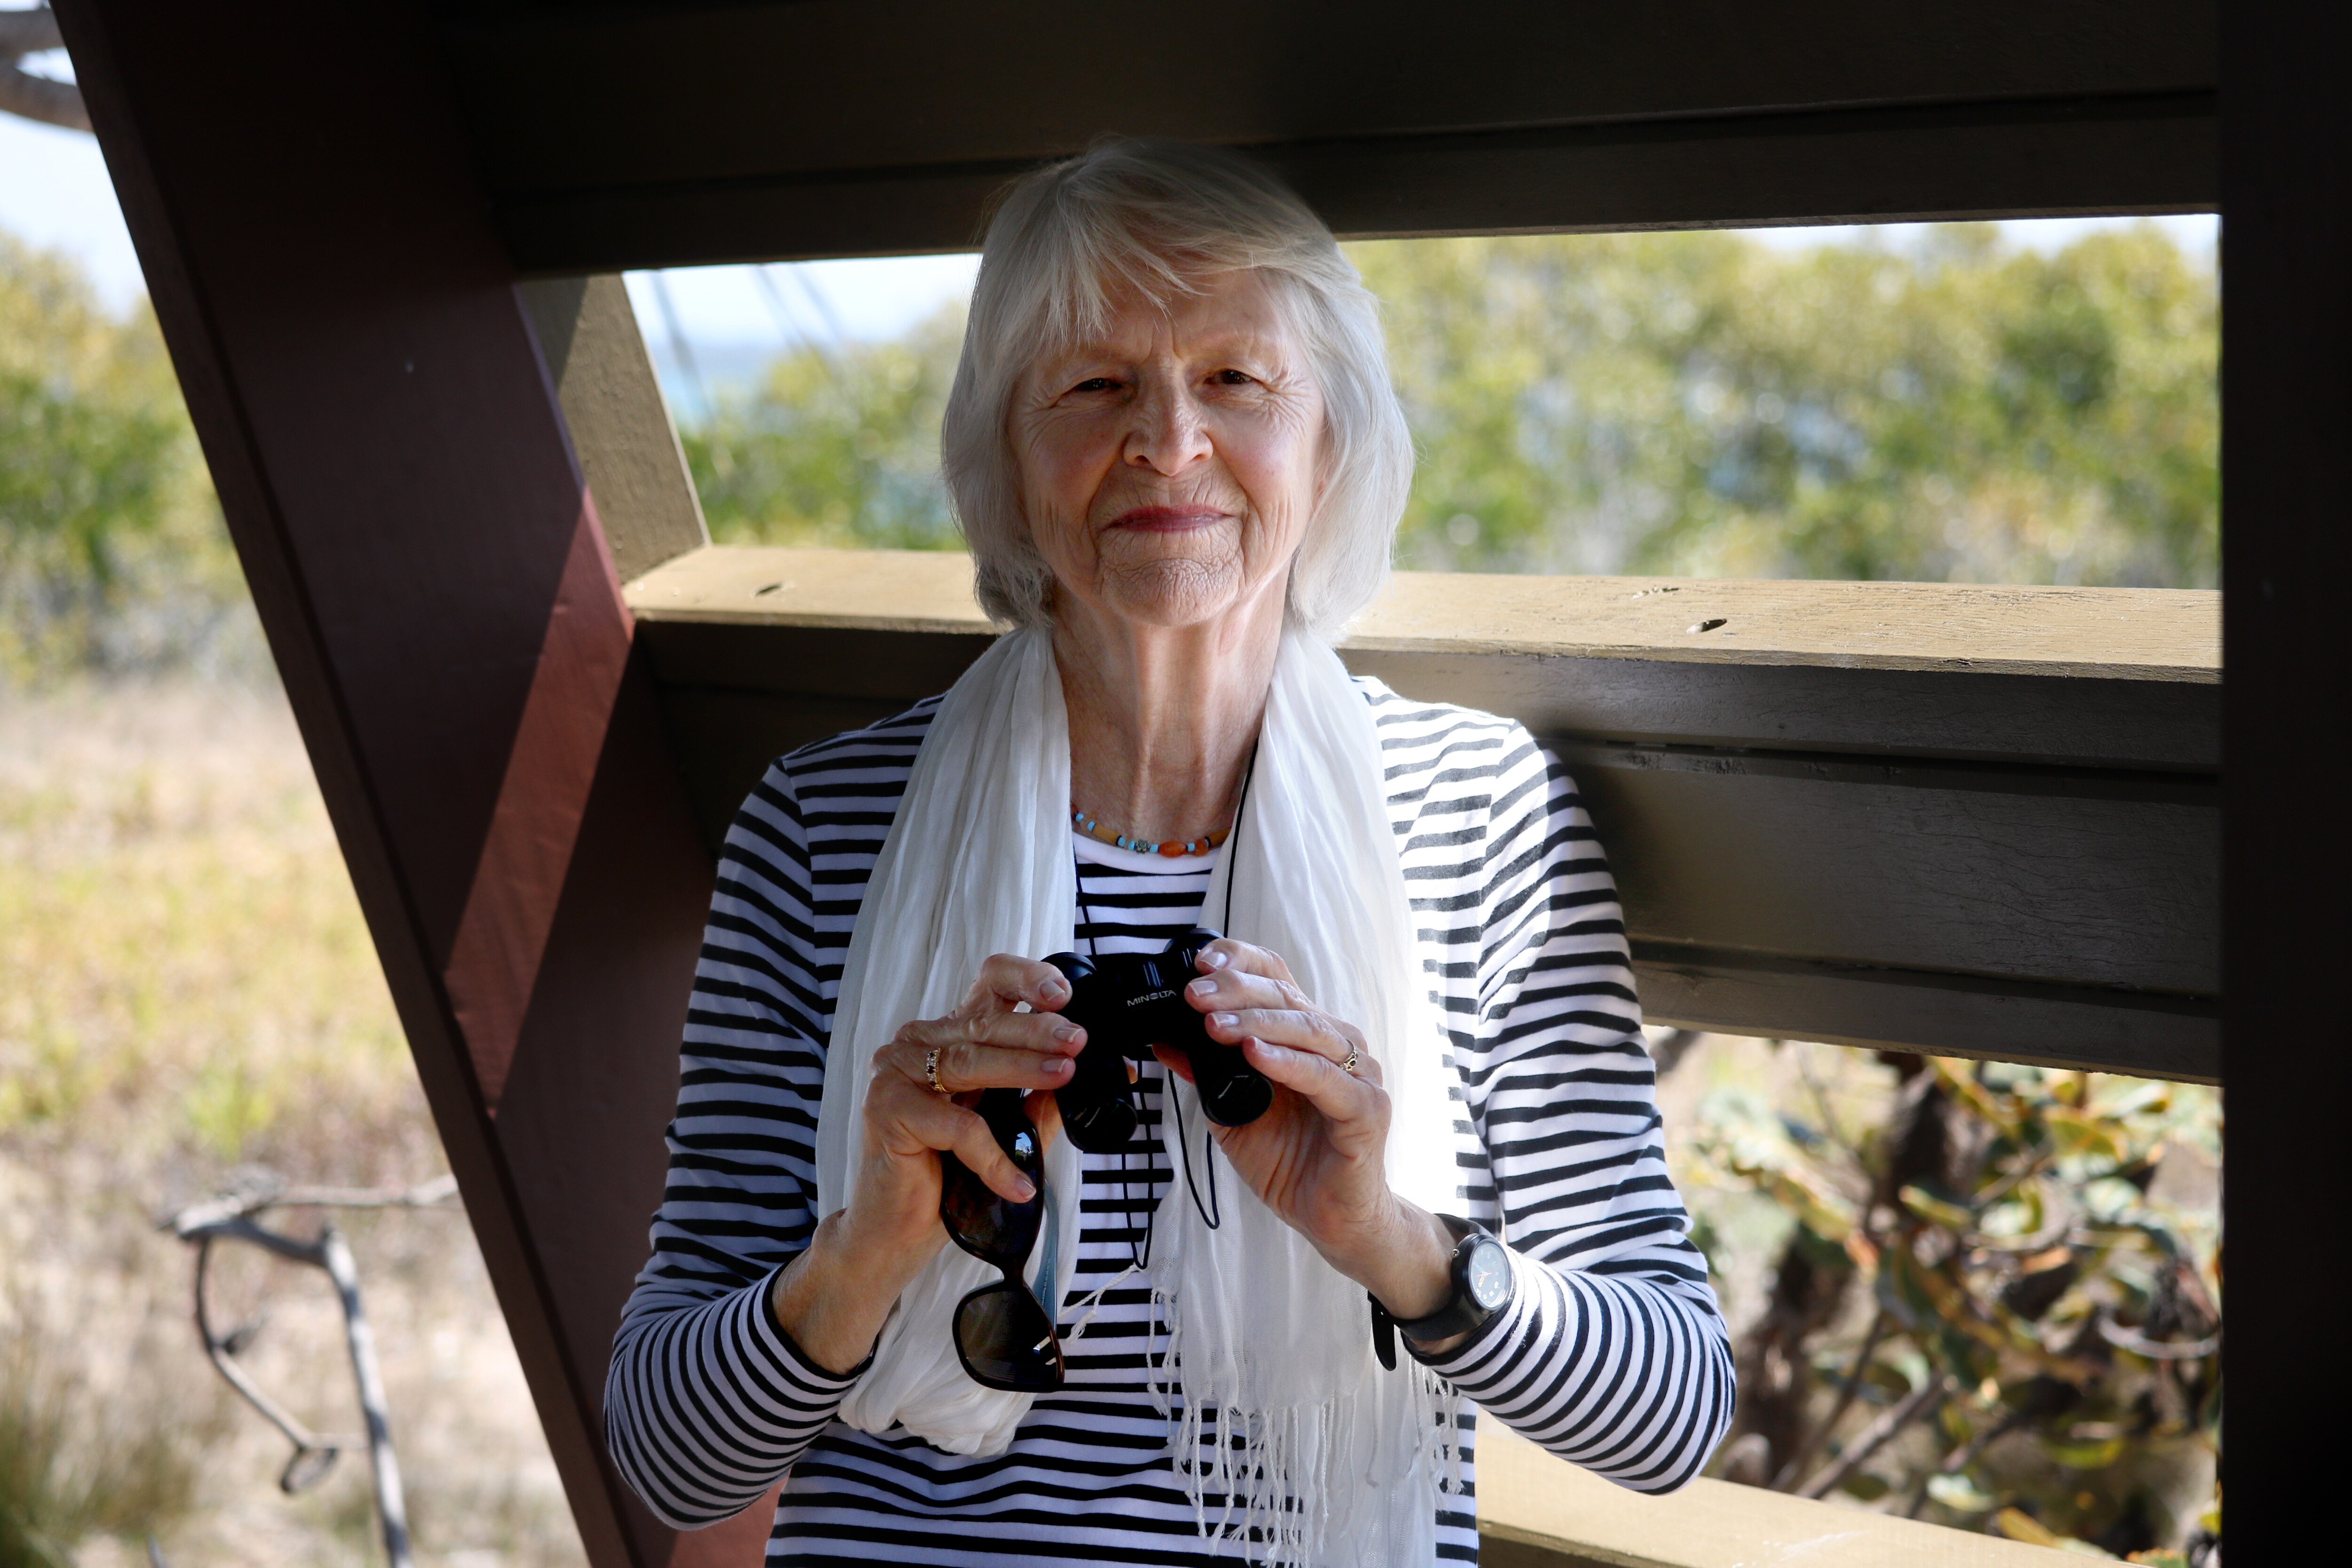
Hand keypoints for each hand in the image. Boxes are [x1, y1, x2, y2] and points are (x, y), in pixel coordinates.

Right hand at [772, 955, 1083, 1371]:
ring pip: (970, 1061)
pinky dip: (992, 1155)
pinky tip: (1018, 1182)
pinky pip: (955, 1125)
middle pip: (985, 1022)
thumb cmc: (950, 1173)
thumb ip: (1044, 1097)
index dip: (1026, 979)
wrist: (897, 1229)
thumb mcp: (1009, 1126)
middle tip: (1078, 1041)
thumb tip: (1104, 1073)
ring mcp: (896, 1072)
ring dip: (1023, 1069)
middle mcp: (919, 1043)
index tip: (1064, 994)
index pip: (988, 984)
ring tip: (1064, 1079)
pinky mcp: (887, 1109)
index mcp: (950, 1035)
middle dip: (1038, 1029)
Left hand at [1159, 940, 1455, 1325]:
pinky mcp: (1368, 1109)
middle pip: (1286, 997)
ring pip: (1306, 1030)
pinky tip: (1255, 1055)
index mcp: (1305, 1036)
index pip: (1276, 978)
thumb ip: (1206, 1073)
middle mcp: (1336, 1044)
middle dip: (1234, 991)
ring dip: (1255, 1023)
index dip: (1240, 962)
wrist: (1329, 1218)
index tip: (1198, 962)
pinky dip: (1288, 1063)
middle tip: (1192, 995)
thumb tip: (1165, 1039)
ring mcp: (1358, 1073)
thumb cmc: (1289, 1161)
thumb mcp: (1232, 1111)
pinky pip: (1325, 1078)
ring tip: (1214, 1026)